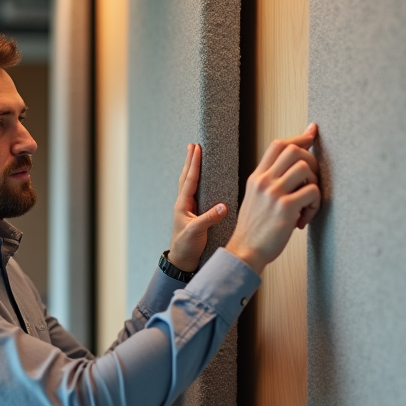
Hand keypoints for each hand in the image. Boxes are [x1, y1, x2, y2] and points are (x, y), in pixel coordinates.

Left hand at [168, 144, 228, 271]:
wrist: (181, 260)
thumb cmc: (187, 247)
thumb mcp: (198, 232)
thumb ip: (209, 218)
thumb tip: (223, 206)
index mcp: (182, 205)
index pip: (190, 179)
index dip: (194, 163)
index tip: (197, 148)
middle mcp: (183, 204)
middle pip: (186, 177)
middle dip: (190, 160)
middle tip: (192, 145)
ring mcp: (186, 208)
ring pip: (188, 183)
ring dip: (191, 168)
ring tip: (194, 156)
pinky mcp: (191, 213)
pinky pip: (193, 192)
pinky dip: (196, 180)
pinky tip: (200, 179)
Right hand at [225, 123, 320, 274]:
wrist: (245, 251)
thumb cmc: (254, 229)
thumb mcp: (254, 199)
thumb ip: (268, 183)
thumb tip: (291, 170)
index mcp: (256, 177)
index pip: (278, 145)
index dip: (299, 137)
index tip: (312, 132)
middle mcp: (264, 181)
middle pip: (294, 150)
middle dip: (312, 161)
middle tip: (313, 181)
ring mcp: (274, 193)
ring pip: (306, 168)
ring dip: (314, 184)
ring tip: (307, 203)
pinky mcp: (286, 208)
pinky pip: (312, 192)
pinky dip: (315, 204)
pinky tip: (304, 218)